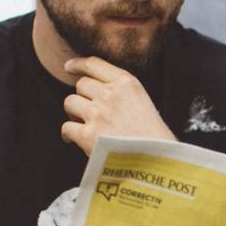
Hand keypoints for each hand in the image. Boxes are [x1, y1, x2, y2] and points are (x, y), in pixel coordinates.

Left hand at [59, 56, 173, 153]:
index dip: (78, 64)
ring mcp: (98, 115)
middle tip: (87, 109)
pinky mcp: (88, 136)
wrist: (158, 161)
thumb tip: (98, 91)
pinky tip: (73, 139)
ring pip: (70, 102)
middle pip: (81, 85)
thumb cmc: (155, 137)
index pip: (94, 64)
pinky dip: (68, 134)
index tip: (69, 67)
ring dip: (74, 112)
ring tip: (82, 123)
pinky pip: (67, 127)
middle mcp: (110, 95)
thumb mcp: (145, 102)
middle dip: (82, 96)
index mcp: (127, 83)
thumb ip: (124, 92)